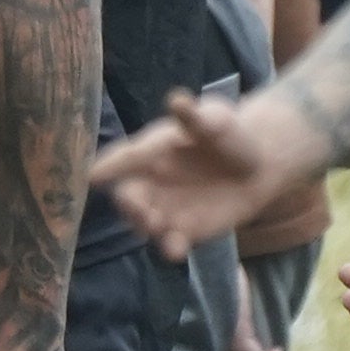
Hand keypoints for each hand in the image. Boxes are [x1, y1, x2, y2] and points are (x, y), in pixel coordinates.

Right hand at [96, 85, 327, 255]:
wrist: (259, 165)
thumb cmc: (229, 134)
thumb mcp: (216, 119)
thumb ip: (196, 117)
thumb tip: (177, 100)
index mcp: (152, 149)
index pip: (125, 157)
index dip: (108, 166)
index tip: (91, 175)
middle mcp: (152, 181)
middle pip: (128, 195)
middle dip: (128, 203)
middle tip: (139, 206)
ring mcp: (165, 208)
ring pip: (143, 222)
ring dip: (144, 226)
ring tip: (155, 225)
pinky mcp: (185, 231)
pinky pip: (171, 243)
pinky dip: (170, 248)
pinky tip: (176, 250)